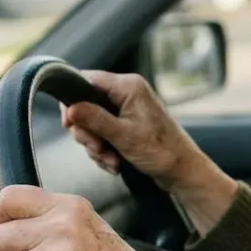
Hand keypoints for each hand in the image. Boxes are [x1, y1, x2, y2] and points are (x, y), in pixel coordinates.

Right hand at [63, 70, 236, 231]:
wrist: (181, 171)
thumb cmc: (161, 151)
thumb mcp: (122, 136)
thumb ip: (94, 119)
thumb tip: (69, 108)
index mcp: (128, 86)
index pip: (86, 79)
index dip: (72, 100)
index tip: (69, 123)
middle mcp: (126, 93)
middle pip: (85, 105)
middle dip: (87, 132)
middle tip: (98, 148)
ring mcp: (126, 109)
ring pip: (91, 123)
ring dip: (96, 146)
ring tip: (111, 160)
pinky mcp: (126, 124)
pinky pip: (102, 134)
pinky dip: (104, 150)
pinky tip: (115, 162)